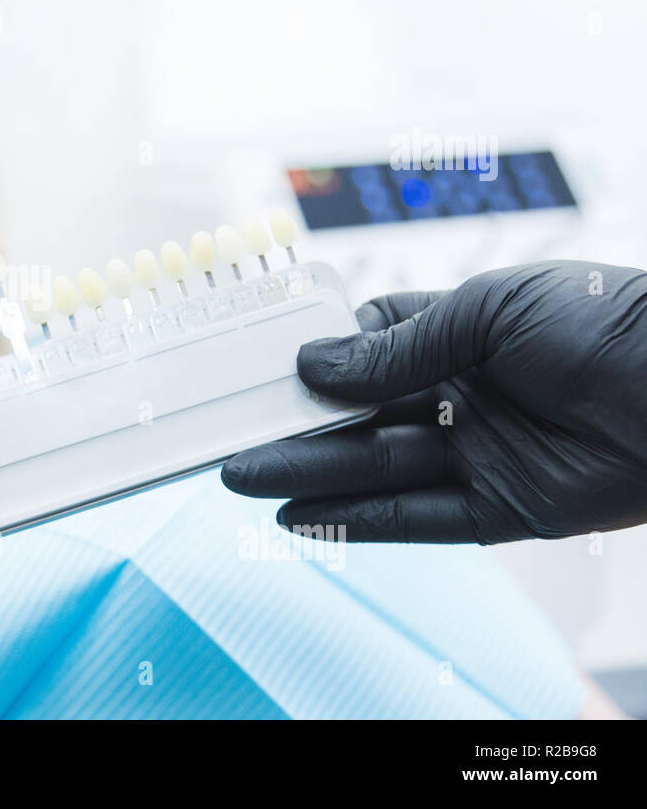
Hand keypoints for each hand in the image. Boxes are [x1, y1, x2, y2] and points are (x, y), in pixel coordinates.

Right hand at [221, 260, 646, 543]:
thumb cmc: (603, 320)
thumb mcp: (487, 312)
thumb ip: (398, 348)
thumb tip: (311, 364)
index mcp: (458, 335)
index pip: (367, 349)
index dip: (316, 361)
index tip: (261, 371)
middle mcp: (460, 396)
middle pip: (359, 418)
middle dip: (294, 429)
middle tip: (230, 439)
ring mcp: (477, 454)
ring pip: (375, 469)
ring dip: (307, 477)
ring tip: (242, 478)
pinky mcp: (501, 510)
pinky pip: (417, 519)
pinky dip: (359, 522)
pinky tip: (301, 518)